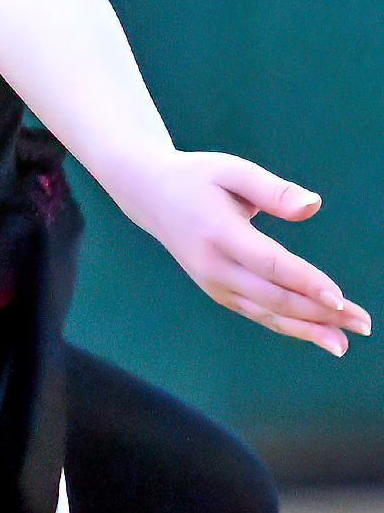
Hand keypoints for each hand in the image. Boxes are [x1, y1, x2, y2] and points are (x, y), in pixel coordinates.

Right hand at [128, 150, 371, 354]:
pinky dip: (288, 326)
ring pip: (266, 313)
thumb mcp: (232, 170)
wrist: (151, 195)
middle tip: (362, 323)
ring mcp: (213, 284)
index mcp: (218, 233)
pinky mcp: (217, 292)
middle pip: (273, 297)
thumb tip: (314, 206)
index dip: (305, 282)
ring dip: (308, 329)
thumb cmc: (198, 177)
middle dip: (319, 314)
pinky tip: (317, 333)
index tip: (340, 298)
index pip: (269, 264)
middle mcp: (213, 266)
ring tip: (345, 342)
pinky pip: (257, 313)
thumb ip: (273, 190)